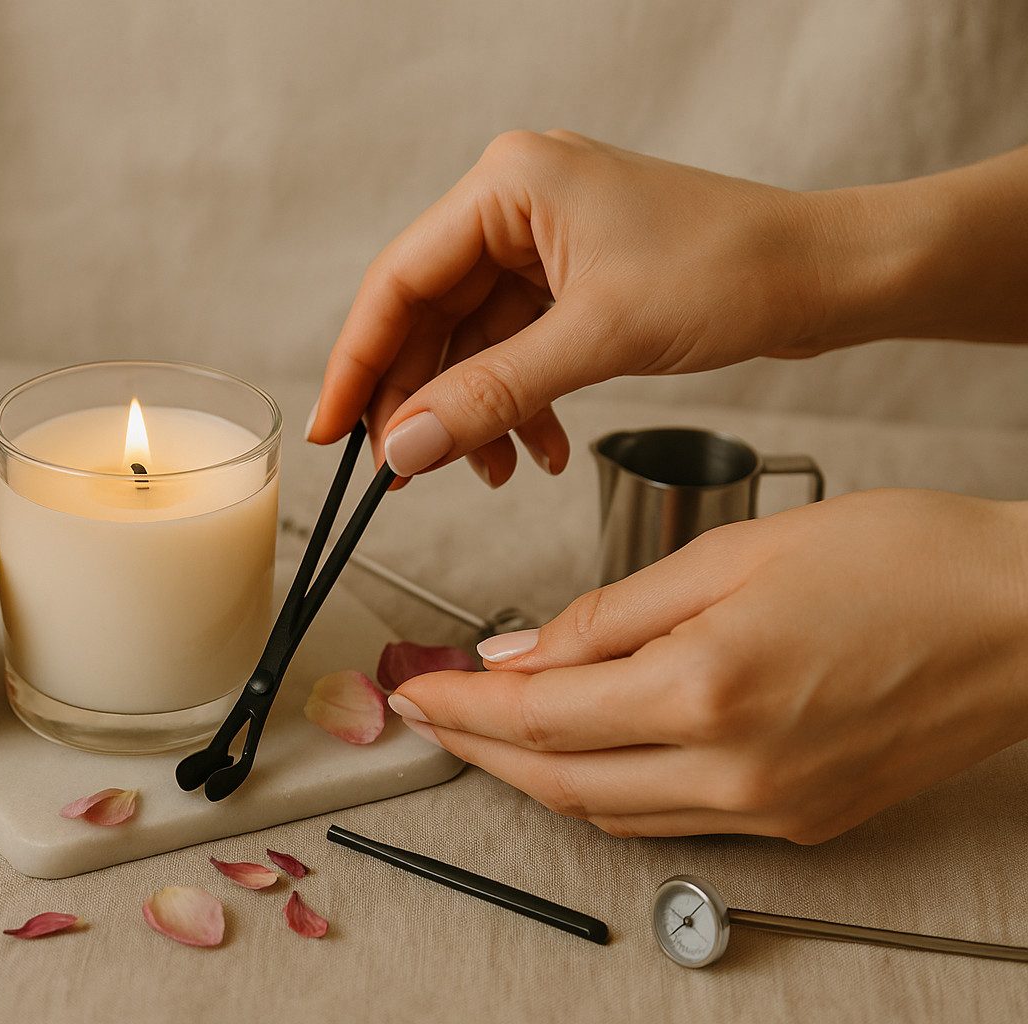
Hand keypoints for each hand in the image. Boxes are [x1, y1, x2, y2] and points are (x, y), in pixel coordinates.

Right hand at [309, 130, 864, 484]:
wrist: (828, 273)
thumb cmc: (735, 271)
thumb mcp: (597, 340)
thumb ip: (489, 395)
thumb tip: (402, 446)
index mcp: (510, 183)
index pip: (399, 281)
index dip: (357, 362)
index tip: (330, 431)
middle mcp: (516, 202)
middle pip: (428, 316)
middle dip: (421, 401)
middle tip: (404, 474)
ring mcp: (544, 240)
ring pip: (471, 341)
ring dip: (474, 413)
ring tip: (489, 473)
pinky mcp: (572, 277)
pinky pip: (515, 348)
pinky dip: (517, 403)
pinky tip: (535, 449)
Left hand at [387, 490, 1027, 841]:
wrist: (1027, 617)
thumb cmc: (904, 561)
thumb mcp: (733, 555)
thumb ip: (611, 615)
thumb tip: (520, 653)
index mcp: (707, 690)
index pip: (536, 718)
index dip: (458, 707)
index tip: (415, 690)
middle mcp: (735, 770)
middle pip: (558, 781)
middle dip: (479, 751)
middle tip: (432, 714)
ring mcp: (770, 808)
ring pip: (609, 811)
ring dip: (536, 773)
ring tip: (493, 727)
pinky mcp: (801, 820)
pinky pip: (671, 818)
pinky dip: (608, 786)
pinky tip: (587, 745)